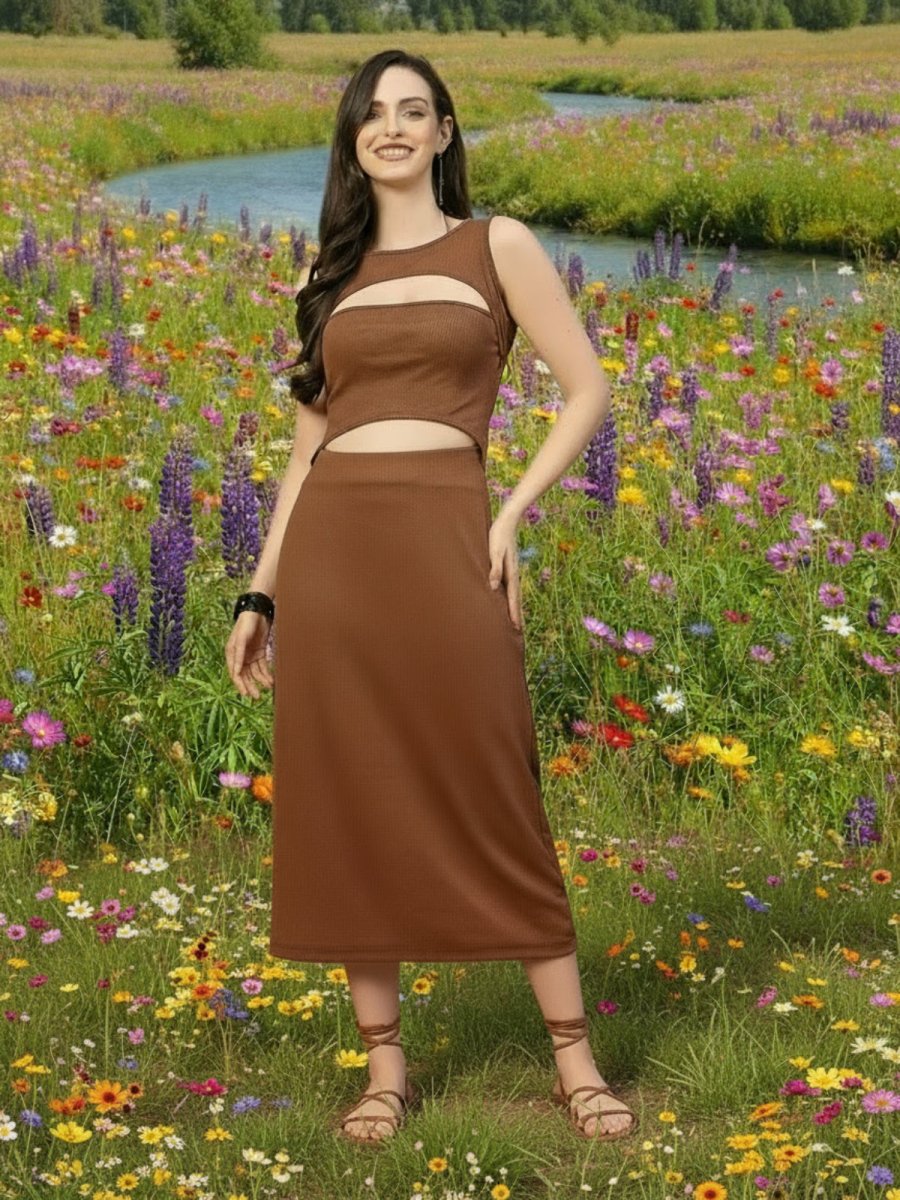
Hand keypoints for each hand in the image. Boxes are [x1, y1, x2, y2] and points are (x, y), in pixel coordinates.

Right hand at [226, 612, 274, 697]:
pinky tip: (270, 680)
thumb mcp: (240, 639)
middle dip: (251, 686)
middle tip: (257, 696)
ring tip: (268, 687)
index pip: (235, 673)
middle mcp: (240, 657)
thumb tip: (236, 672)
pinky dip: (266, 673)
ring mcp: (250, 655)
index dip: (240, 684)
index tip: (245, 693)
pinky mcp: (259, 653)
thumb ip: (238, 655)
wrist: (258, 612)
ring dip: (260, 680)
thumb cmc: (246, 624)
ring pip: (255, 673)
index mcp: (232, 654)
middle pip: (245, 675)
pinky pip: (262, 667)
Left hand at [487, 510, 522, 630]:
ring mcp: (512, 572)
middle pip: (516, 600)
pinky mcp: (508, 568)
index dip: (514, 613)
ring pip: (514, 595)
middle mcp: (514, 575)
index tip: (516, 627)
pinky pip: (511, 588)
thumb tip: (492, 588)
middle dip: (518, 615)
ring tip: (516, 621)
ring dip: (515, 608)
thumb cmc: (498, 536)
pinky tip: (508, 601)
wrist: (507, 522)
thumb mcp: (495, 552)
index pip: (513, 599)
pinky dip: (511, 598)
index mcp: (511, 574)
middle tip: (519, 631)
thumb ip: (495, 569)